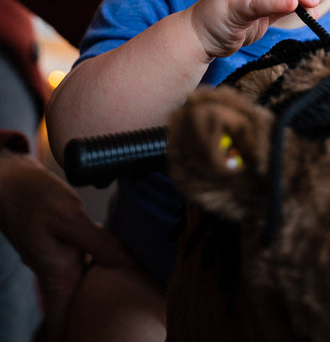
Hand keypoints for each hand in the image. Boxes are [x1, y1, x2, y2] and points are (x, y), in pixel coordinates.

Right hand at [0, 150, 131, 341]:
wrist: (13, 181)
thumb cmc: (35, 199)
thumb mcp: (71, 219)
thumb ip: (100, 243)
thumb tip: (130, 264)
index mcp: (59, 277)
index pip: (62, 327)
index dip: (76, 340)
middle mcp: (60, 274)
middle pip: (80, 309)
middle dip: (99, 320)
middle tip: (128, 323)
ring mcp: (62, 261)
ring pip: (88, 285)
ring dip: (107, 287)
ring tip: (137, 290)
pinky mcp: (67, 246)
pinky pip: (90, 262)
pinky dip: (105, 262)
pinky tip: (125, 256)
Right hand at [190, 0, 319, 61]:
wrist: (196, 37)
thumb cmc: (228, 25)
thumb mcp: (259, 14)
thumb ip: (278, 6)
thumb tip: (307, 5)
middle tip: (316, 2)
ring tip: (310, 3)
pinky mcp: (231, 7)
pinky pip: (257, 2)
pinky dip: (277, 2)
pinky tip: (292, 5)